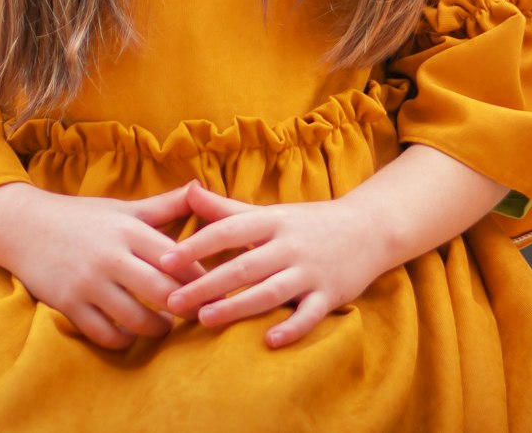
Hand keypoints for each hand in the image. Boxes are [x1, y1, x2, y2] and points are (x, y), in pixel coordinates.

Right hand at [0, 181, 204, 350]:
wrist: (24, 226)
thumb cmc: (83, 217)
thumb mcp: (124, 207)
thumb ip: (165, 204)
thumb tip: (201, 187)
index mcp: (129, 229)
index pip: (177, 258)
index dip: (201, 277)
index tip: (215, 288)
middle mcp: (112, 255)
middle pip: (163, 291)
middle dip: (186, 308)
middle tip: (198, 314)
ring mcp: (89, 282)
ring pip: (137, 318)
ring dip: (157, 329)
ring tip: (165, 327)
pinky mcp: (69, 304)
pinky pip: (105, 334)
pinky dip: (123, 340)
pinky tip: (130, 335)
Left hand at [159, 182, 387, 348]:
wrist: (367, 229)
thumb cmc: (307, 222)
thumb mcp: (268, 211)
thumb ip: (226, 208)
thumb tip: (187, 191)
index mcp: (270, 221)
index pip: (227, 231)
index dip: (195, 244)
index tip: (164, 259)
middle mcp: (288, 244)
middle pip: (242, 266)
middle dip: (206, 285)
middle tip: (173, 302)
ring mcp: (311, 270)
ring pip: (270, 291)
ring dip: (237, 306)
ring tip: (205, 320)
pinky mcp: (331, 294)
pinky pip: (309, 314)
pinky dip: (291, 328)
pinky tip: (268, 341)